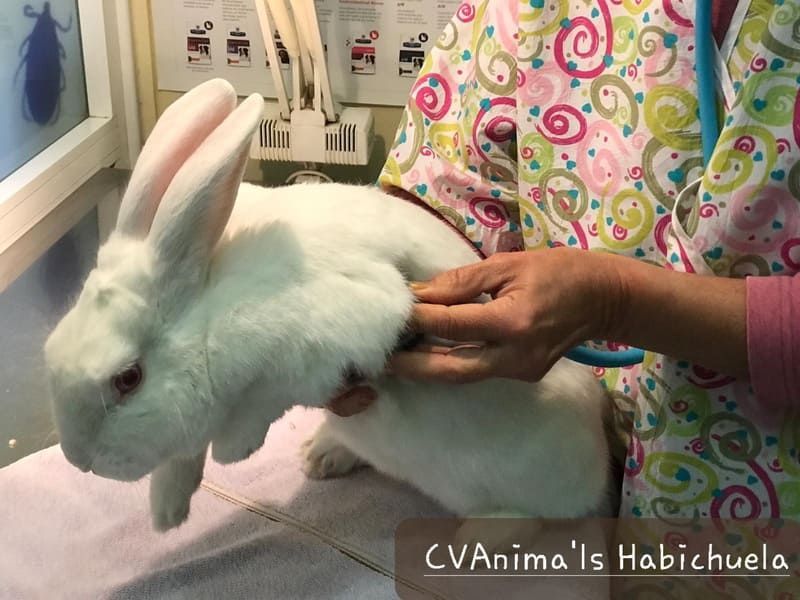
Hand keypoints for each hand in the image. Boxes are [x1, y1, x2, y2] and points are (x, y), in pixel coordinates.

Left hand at [388, 248, 617, 382]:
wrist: (605, 298)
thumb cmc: (559, 270)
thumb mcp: (508, 265)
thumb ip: (461, 281)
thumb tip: (419, 293)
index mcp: (512, 322)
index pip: (451, 325)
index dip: (416, 319)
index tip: (387, 314)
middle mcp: (514, 355)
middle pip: (449, 370)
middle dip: (411, 365)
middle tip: (378, 356)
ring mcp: (520, 371)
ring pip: (461, 375)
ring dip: (426, 367)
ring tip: (394, 354)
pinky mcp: (522, 375)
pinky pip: (477, 371)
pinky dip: (450, 362)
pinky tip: (428, 352)